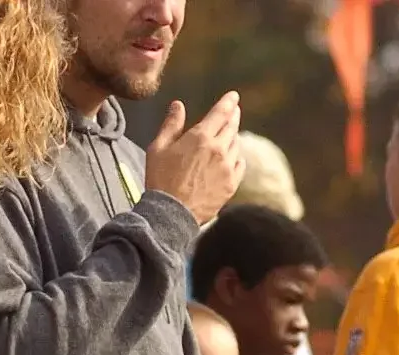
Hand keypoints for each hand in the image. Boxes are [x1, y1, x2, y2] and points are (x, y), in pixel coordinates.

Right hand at [143, 94, 244, 225]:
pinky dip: (238, 157)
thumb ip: (171, 124)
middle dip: (233, 115)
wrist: (171, 214)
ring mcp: (227, 168)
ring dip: (234, 136)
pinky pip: (240, 165)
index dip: (228, 102)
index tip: (234, 96)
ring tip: (231, 133)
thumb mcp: (158, 148)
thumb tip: (178, 105)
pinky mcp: (231, 185)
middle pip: (231, 127)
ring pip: (236, 145)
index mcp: (200, 137)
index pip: (220, 113)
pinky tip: (234, 156)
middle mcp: (218, 150)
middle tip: (235, 110)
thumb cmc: (161, 180)